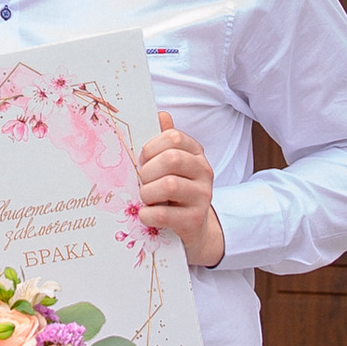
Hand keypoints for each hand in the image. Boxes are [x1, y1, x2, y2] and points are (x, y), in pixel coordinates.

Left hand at [139, 109, 224, 269]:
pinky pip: (165, 214)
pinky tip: (146, 215)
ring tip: (145, 199)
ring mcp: (202, 197)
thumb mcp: (171, 166)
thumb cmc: (175, 194)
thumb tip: (161, 115)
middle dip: (147, 171)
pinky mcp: (194, 221)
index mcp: (196, 154)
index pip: (173, 137)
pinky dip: (148, 215)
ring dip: (147, 193)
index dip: (151, 148)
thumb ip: (165, 142)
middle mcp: (204, 172)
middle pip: (171, 159)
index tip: (143, 161)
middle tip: (142, 182)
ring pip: (169, 186)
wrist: (193, 230)